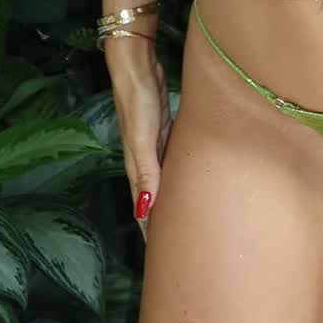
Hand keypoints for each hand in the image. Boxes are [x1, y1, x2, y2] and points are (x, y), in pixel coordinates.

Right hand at [104, 35, 172, 244]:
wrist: (136, 65)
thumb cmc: (137, 100)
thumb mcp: (142, 138)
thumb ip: (145, 172)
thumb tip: (145, 211)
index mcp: (137, 167)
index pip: (143, 207)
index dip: (149, 230)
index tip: (160, 257)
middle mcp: (145, 160)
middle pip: (153, 198)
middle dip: (161, 220)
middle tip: (177, 245)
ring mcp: (154, 146)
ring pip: (163, 181)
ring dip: (169, 199)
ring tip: (183, 219)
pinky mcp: (164, 131)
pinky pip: (170, 163)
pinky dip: (176, 177)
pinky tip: (187, 181)